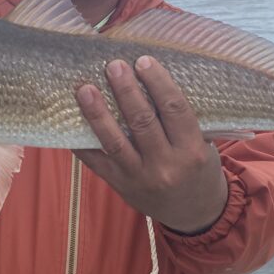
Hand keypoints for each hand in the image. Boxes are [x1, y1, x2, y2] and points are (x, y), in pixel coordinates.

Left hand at [73, 55, 227, 233]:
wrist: (194, 213)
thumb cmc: (198, 167)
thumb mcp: (203, 143)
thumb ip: (180, 119)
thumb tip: (151, 78)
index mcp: (192, 150)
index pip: (174, 109)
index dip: (158, 82)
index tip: (143, 60)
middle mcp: (166, 166)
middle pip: (142, 121)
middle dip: (125, 90)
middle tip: (113, 65)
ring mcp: (140, 178)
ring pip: (114, 141)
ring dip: (97, 113)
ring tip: (85, 88)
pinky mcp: (120, 186)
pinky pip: (96, 161)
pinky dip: (82, 141)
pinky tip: (71, 120)